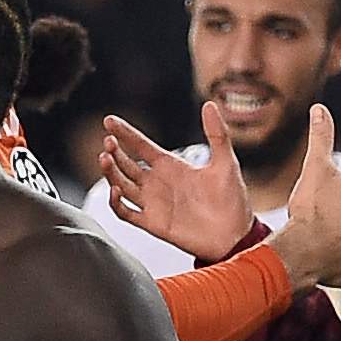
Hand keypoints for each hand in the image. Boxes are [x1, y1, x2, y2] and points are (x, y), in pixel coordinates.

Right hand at [94, 116, 252, 260]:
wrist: (234, 235)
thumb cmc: (232, 200)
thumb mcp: (226, 162)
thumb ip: (217, 133)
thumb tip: (211, 105)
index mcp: (171, 166)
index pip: (140, 145)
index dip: (125, 133)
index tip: (110, 120)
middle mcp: (158, 183)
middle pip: (126, 164)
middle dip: (114, 151)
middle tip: (108, 141)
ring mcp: (153, 203)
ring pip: (121, 184)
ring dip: (111, 172)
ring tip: (105, 159)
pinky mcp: (152, 223)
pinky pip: (125, 212)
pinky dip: (116, 202)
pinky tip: (116, 189)